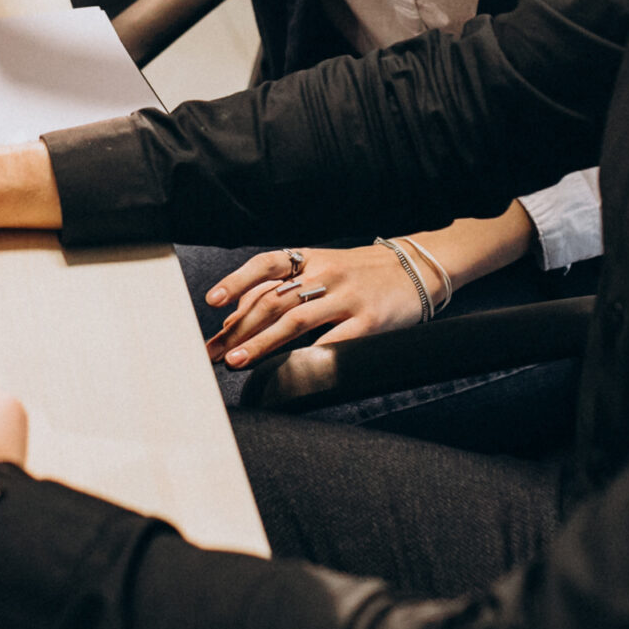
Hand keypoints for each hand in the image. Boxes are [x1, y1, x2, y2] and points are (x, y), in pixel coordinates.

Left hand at [204, 244, 427, 371]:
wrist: (416, 269)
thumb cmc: (360, 273)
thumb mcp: (322, 270)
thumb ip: (281, 290)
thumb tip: (234, 319)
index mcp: (311, 259)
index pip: (266, 265)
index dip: (237, 281)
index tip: (212, 301)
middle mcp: (326, 274)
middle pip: (274, 300)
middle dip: (239, 328)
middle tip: (214, 351)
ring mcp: (347, 297)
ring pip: (296, 320)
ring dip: (262, 343)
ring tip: (238, 360)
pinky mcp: (369, 321)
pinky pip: (334, 341)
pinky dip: (308, 355)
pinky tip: (288, 369)